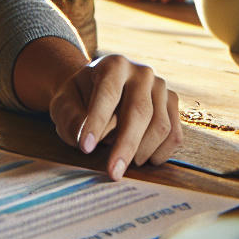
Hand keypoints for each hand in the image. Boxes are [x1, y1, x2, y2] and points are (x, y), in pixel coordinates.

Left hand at [48, 54, 181, 179]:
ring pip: (161, 126)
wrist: (97, 89)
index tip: (86, 148)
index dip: (97, 122)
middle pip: (140, 112)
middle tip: (113, 173)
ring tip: (124, 163)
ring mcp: (161, 87)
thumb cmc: (79, 99)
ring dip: (143, 151)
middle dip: (125, 146)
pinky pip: (175, 134)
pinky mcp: (172, 103)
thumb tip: (83, 135)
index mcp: (114, 65)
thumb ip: (70, 118)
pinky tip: (144, 160)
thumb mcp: (64, 104)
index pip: (108, 94)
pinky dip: (161, 153)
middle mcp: (142, 73)